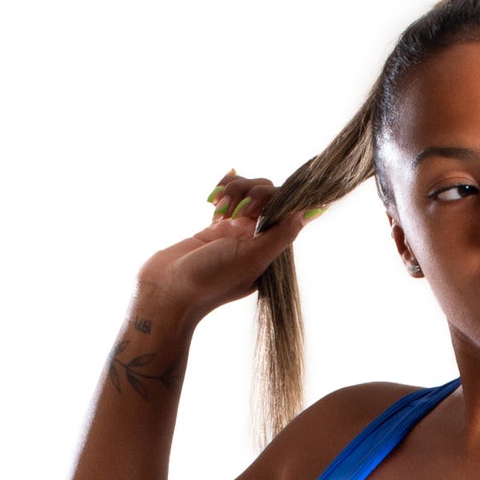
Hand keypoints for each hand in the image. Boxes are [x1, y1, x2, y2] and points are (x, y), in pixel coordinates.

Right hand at [128, 169, 308, 333]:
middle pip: (268, 192)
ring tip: (218, 210)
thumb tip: (311, 211)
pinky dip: (223, 191)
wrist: (168, 289)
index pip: (286, 208)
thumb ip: (281, 235)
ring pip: (247, 190)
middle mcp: (257, 237)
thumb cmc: (211, 279)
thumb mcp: (252, 258)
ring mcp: (236, 229)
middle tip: (234, 213)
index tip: (253, 210)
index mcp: (271, 248)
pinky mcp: (217, 224)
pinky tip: (212, 202)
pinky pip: (229, 195)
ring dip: (234, 191)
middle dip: (250, 193)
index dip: (273, 199)